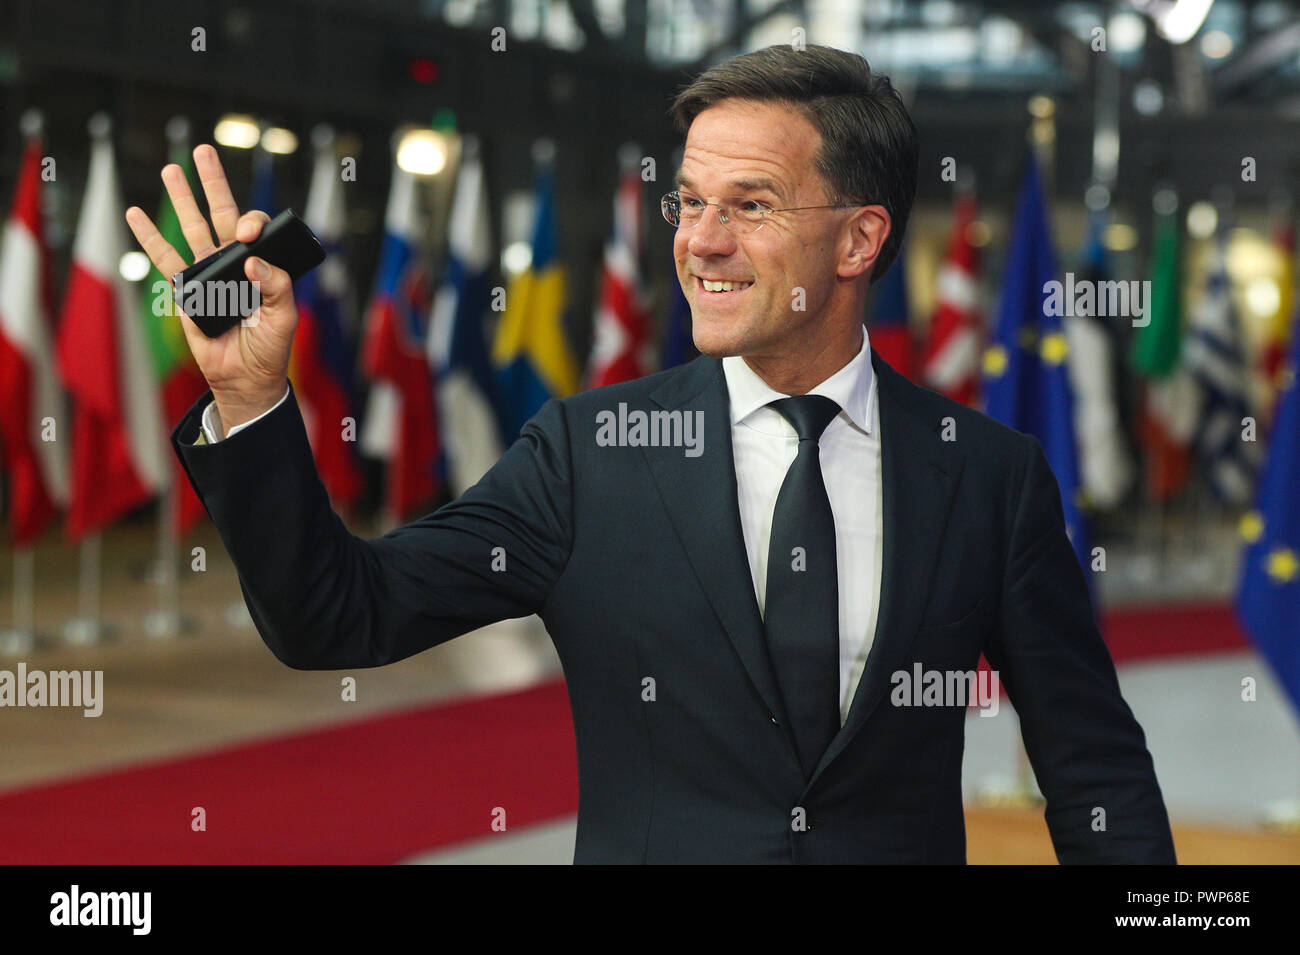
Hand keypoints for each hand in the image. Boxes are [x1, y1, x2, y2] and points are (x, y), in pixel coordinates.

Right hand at [125, 143, 295, 432]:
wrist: (245, 377)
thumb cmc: (270, 348)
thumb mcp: (284, 317)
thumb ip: (277, 287)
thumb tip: (253, 260)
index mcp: (262, 264)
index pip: (256, 231)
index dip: (252, 224)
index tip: (248, 235)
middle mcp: (235, 262)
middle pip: (222, 214)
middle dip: (213, 183)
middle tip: (204, 150)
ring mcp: (209, 271)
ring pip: (192, 228)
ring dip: (180, 199)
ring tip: (170, 169)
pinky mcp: (186, 288)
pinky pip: (164, 259)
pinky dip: (148, 237)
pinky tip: (135, 214)